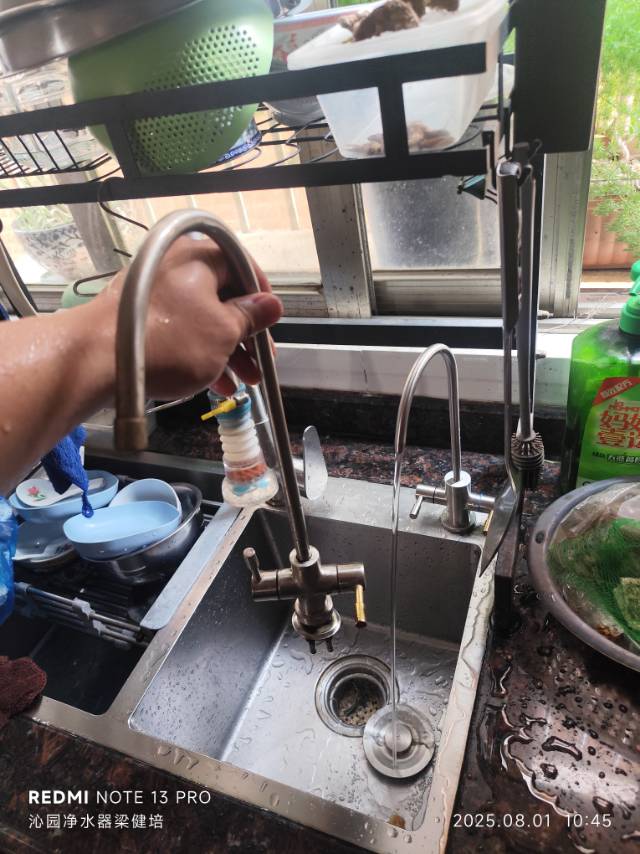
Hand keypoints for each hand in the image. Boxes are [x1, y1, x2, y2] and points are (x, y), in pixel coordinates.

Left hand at [93, 235, 282, 399]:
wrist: (97, 359)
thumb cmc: (168, 342)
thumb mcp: (224, 332)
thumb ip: (251, 317)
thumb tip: (272, 304)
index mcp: (200, 256)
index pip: (244, 268)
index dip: (263, 300)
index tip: (270, 326)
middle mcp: (176, 264)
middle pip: (223, 297)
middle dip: (245, 335)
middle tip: (259, 364)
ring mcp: (153, 288)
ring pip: (201, 317)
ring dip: (225, 349)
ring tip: (241, 382)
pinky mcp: (138, 314)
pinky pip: (178, 327)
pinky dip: (198, 350)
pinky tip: (212, 381)